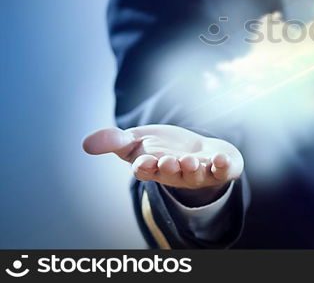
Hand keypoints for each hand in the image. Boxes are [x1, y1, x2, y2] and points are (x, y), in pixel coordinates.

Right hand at [82, 124, 243, 205]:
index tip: (142, 162)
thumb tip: (85, 143)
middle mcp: (176, 174)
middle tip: (168, 161)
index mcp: (154, 167)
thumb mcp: (136, 141)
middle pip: (170, 174)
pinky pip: (223, 172)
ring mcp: (199, 173)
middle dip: (169, 168)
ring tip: (189, 161)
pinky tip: (219, 158)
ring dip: (192, 170)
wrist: (199, 152)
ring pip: (195, 176)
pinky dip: (222, 166)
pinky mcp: (220, 169)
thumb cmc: (164, 147)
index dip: (144, 167)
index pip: (146, 170)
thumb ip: (114, 141)